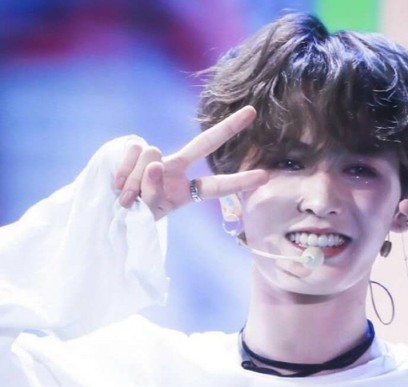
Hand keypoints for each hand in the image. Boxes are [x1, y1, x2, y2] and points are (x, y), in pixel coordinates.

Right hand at [114, 106, 267, 219]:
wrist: (106, 210)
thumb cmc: (133, 217)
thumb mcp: (148, 214)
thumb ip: (152, 192)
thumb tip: (153, 158)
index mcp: (186, 192)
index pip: (217, 186)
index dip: (239, 181)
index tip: (265, 175)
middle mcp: (177, 169)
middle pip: (205, 144)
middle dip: (228, 127)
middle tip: (253, 112)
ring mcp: (157, 157)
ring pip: (153, 157)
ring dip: (137, 180)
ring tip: (128, 198)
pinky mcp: (136, 147)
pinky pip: (134, 152)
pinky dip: (124, 170)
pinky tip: (119, 185)